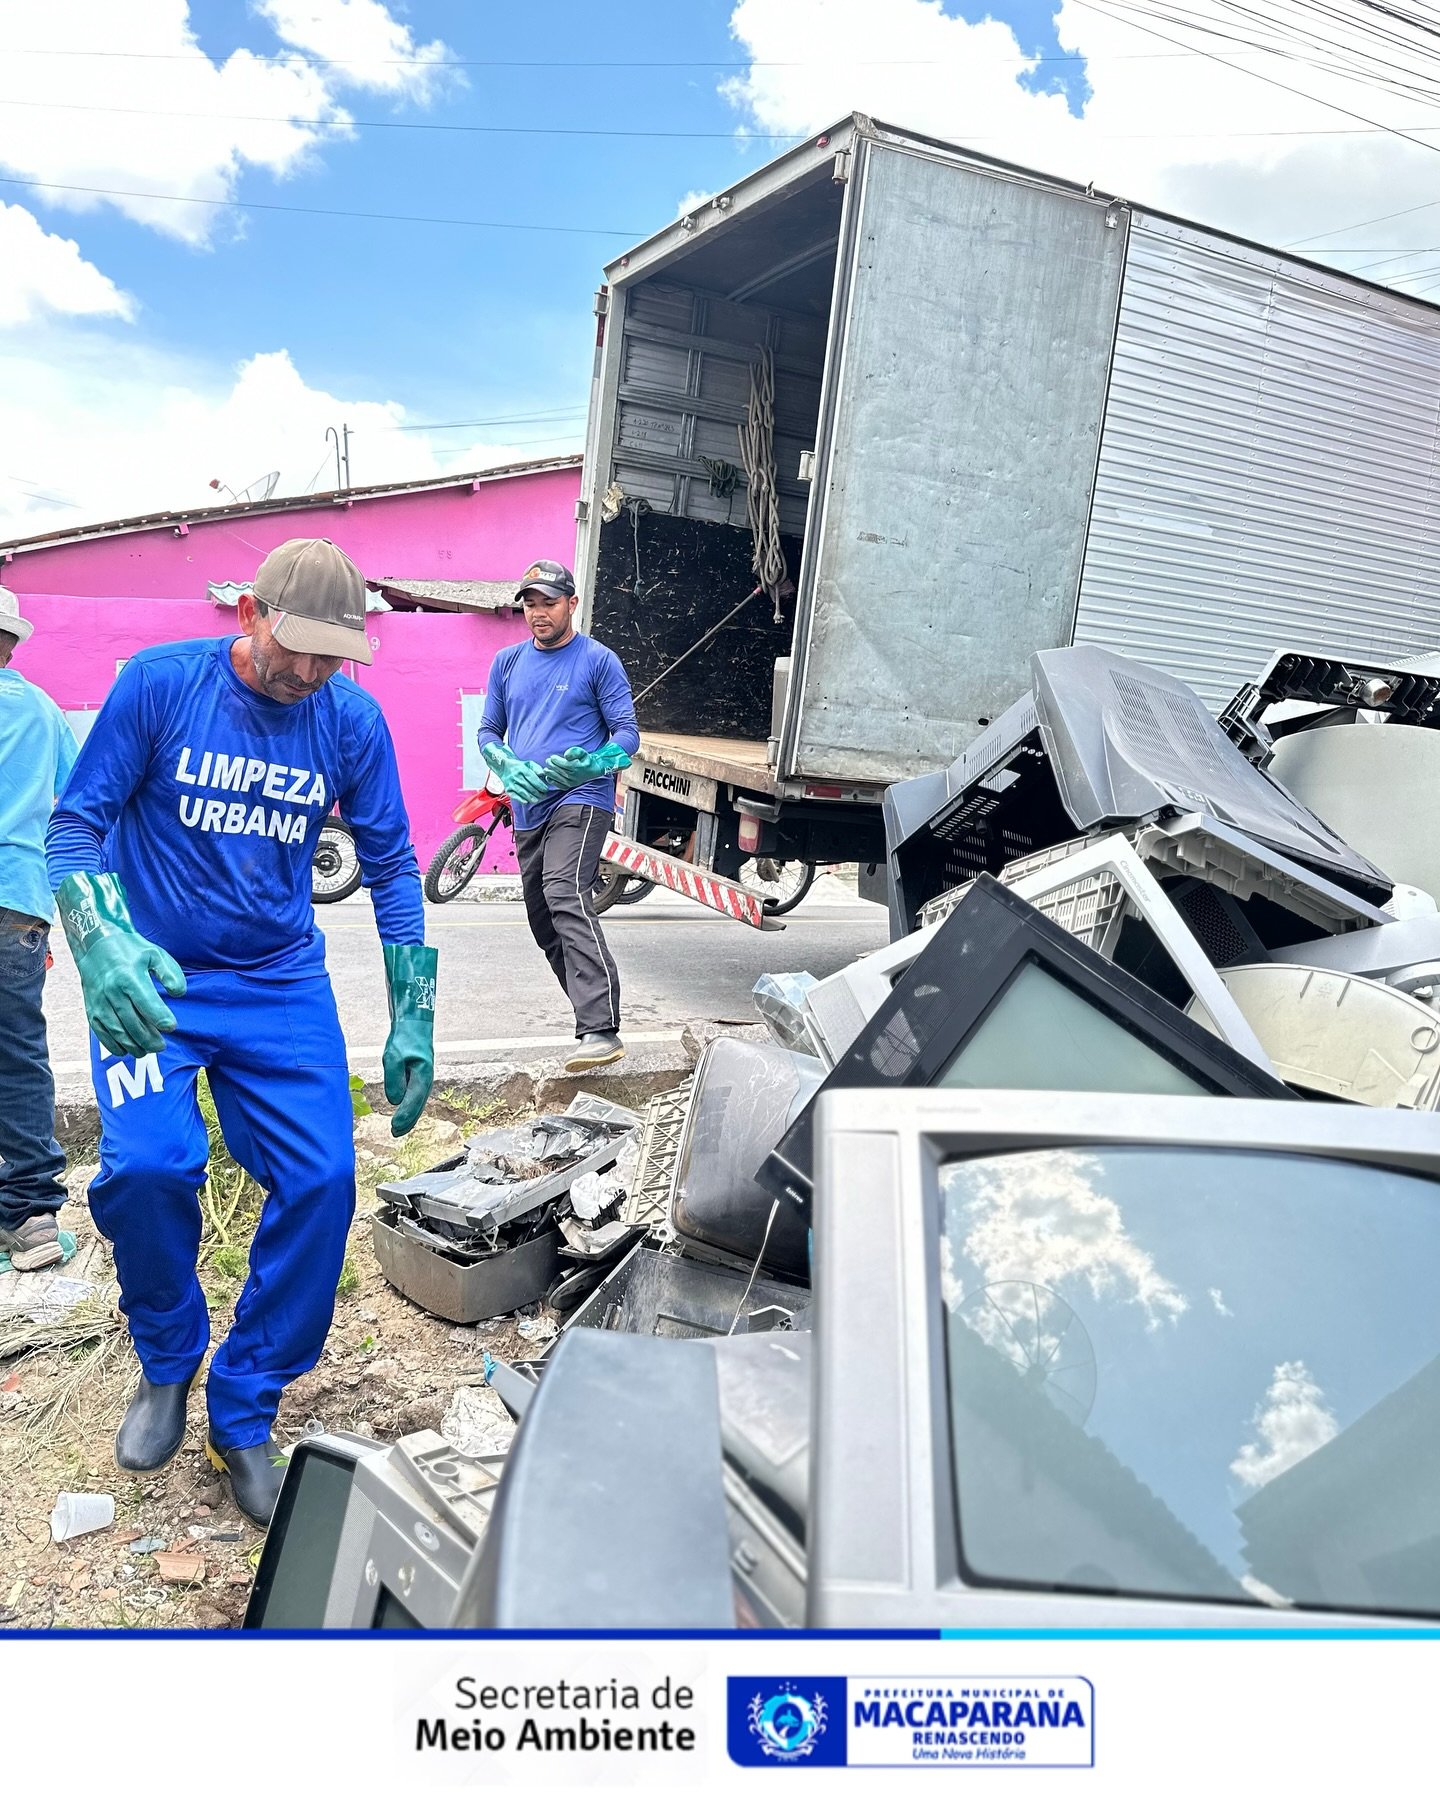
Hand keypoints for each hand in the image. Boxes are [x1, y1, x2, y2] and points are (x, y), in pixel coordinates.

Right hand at [56, 872, 185, 1057]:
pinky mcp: (91, 1009)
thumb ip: (170, 973)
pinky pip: (101, 1032)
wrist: (96, 945)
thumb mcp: (155, 954)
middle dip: (148, 1038)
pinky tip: (127, 1050)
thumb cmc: (131, 951)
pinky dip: (113, 1045)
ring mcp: (99, 1002)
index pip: (146, 1002)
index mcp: (129, 977)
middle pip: (131, 1021)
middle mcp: (111, 991)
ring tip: (147, 1050)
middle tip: (161, 1046)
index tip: (171, 1027)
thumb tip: (179, 993)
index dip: (159, 1017)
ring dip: (132, 1045)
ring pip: (116, 1030)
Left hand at [382, 943, 437, 1136]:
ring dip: (408, 1111)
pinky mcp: (417, 1067)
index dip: (403, 1118)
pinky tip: (401, 1103)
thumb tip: (394, 1100)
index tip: (394, 1130)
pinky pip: (413, 1089)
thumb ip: (394, 1080)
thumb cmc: (404, 1036)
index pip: (412, 1102)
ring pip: (416, 1097)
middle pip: (417, 1103)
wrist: (413, 1016)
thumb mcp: (393, 1057)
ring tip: (399, 1125)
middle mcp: (425, 1076)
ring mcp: (422, 1071)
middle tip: (396, 1132)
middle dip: (407, 1119)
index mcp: (423, 1074)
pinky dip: (407, 1099)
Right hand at [482, 741, 551, 806]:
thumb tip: (542, 774)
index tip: (545, 789)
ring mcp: (511, 783)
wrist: (504, 767)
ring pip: (522, 792)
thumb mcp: (528, 764)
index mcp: (522, 769)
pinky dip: (520, 799)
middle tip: (543, 795)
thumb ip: (537, 768)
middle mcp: (515, 776)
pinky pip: (514, 796)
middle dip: (537, 792)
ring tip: (537, 800)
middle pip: (528, 786)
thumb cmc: (519, 767)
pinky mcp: (507, 789)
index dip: (539, 785)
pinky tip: (526, 802)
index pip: (532, 778)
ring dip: (530, 797)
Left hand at [543, 742, 631, 791]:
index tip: (551, 757)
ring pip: (559, 778)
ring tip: (545, 769)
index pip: (564, 764)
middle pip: (560, 771)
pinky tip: (548, 777)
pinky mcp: (570, 786)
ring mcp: (572, 782)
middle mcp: (574, 776)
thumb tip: (566, 755)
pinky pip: (560, 785)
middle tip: (547, 761)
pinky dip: (553, 782)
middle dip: (552, 766)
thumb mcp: (583, 752)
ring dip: (551, 774)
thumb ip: (575, 751)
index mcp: (577, 767)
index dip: (556, 760)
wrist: (594, 769)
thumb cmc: (586, 759)